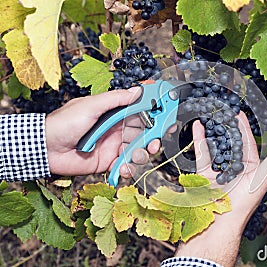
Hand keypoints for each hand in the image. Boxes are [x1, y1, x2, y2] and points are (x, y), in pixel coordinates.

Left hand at [45, 87, 161, 177]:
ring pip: (139, 150)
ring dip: (142, 154)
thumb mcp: (91, 106)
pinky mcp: (109, 162)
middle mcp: (118, 129)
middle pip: (145, 133)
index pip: (141, 111)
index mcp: (115, 113)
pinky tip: (122, 169)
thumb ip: (116, 99)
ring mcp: (114, 146)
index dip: (156, 112)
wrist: (44, 148)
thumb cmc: (64, 122)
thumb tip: (138, 89)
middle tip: (157, 142)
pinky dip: (127, 169)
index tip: (169, 114)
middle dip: (154, 137)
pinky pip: (125, 166)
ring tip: (135, 157)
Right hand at [175, 112, 266, 265]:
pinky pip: (202, 153)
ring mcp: (219, 170)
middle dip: (227, 126)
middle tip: (224, 110)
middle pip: (231, 142)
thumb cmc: (243, 203)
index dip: (244, 128)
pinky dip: (199, 139)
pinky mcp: (204, 174)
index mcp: (251, 168)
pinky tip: (198, 126)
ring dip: (214, 130)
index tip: (240, 114)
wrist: (219, 222)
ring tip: (211, 115)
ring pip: (216, 145)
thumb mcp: (262, 177)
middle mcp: (235, 168)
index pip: (248, 142)